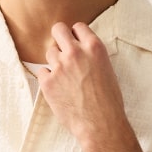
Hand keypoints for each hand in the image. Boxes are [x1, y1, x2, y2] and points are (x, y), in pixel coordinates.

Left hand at [38, 22, 130, 146]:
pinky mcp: (47, 82)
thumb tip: (82, 51)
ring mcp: (59, 67)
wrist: (100, 125)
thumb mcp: (108, 70)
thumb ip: (92, 56)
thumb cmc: (109, 102)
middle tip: (63, 50)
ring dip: (55, 61)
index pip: (78, 27)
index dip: (76, 35)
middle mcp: (75, 53)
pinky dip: (48, 78)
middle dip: (60, 38)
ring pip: (49, 52)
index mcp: (94, 47)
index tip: (76, 43)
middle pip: (58, 30)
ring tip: (65, 77)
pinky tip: (58, 88)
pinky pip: (42, 71)